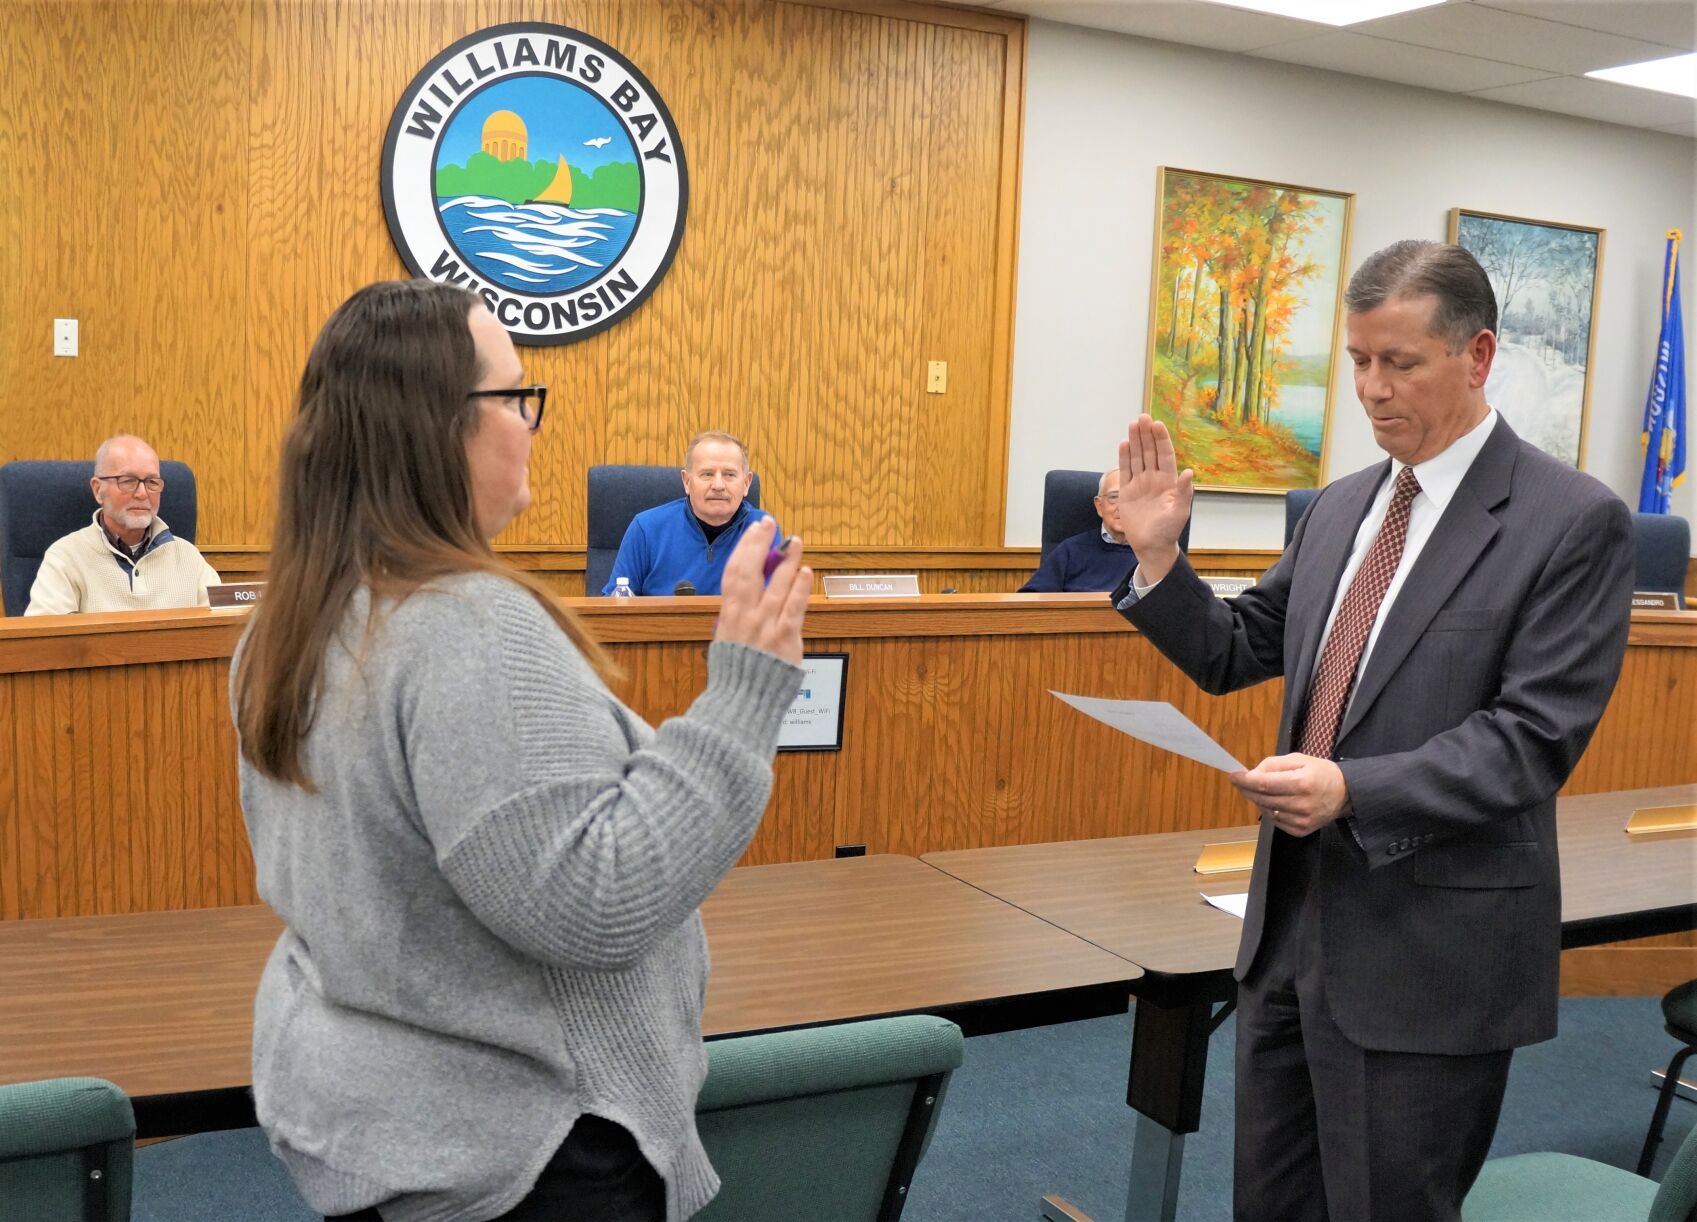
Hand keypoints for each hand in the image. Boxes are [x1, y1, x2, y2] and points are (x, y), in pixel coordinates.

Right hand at [715, 517, 810, 664]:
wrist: (743, 701)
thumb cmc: (738, 672)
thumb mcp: (727, 639)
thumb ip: (737, 615)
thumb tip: (746, 592)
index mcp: (728, 615)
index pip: (734, 572)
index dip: (745, 546)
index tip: (755, 529)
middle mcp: (745, 616)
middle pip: (751, 571)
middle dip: (760, 543)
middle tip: (771, 524)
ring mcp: (765, 626)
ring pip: (776, 585)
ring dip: (787, 561)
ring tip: (796, 543)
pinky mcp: (784, 638)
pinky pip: (793, 608)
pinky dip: (799, 588)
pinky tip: (805, 572)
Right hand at [1118, 416, 1193, 583]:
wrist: (1151, 546)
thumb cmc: (1169, 530)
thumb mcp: (1179, 512)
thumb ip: (1184, 492)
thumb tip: (1189, 472)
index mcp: (1169, 481)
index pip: (1165, 455)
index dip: (1161, 440)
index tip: (1157, 425)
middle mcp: (1154, 478)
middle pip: (1150, 452)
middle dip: (1147, 435)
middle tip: (1142, 417)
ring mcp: (1140, 483)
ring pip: (1137, 458)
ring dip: (1136, 441)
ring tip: (1133, 424)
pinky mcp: (1126, 491)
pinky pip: (1125, 470)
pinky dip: (1124, 457)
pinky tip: (1124, 444)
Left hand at [1229, 753, 1350, 837]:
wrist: (1346, 794)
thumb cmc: (1321, 773)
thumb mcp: (1299, 759)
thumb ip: (1274, 764)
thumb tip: (1252, 773)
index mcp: (1303, 783)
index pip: (1265, 784)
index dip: (1245, 780)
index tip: (1233, 775)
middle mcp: (1302, 804)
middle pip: (1263, 799)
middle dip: (1247, 789)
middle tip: (1241, 782)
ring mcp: (1302, 820)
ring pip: (1267, 811)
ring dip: (1258, 800)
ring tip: (1260, 790)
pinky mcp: (1302, 831)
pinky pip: (1276, 822)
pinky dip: (1269, 811)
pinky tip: (1274, 802)